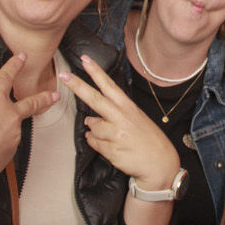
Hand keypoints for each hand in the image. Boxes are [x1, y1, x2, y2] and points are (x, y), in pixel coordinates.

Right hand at [0, 52, 56, 182]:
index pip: (6, 77)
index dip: (14, 65)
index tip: (22, 57)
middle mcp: (9, 115)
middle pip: (31, 103)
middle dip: (44, 97)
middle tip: (55, 95)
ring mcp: (13, 133)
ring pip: (12, 125)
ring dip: (3, 127)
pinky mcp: (12, 149)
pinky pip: (7, 141)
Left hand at [60, 56, 182, 188]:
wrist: (161, 165)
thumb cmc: (149, 140)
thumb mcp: (137, 119)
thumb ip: (114, 115)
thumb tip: (91, 118)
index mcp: (128, 107)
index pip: (109, 86)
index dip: (96, 72)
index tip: (85, 59)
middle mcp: (121, 118)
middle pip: (94, 98)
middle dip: (77, 85)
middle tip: (63, 76)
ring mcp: (116, 134)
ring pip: (92, 126)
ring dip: (96, 130)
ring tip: (112, 137)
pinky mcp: (112, 150)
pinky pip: (94, 143)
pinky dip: (97, 144)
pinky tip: (111, 147)